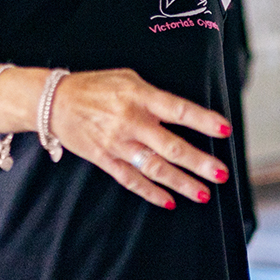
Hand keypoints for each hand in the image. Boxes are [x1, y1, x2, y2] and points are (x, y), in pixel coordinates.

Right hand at [45, 68, 230, 208]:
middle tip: (221, 174)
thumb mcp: (127, 78)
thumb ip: (153, 96)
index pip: (178, 110)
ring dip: (181, 183)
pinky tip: (168, 201)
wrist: (54, 102)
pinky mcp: (105, 159)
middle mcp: (131, 122)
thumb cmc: (95, 86)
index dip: (203, 120)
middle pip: (171, 147)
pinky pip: (131, 180)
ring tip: (203, 193)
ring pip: (155, 168)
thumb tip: (180, 114)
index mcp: (139, 96)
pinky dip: (150, 192)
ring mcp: (117, 144)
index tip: (225, 130)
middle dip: (199, 163)